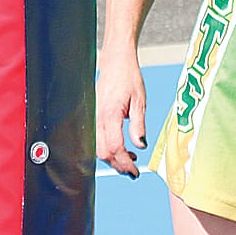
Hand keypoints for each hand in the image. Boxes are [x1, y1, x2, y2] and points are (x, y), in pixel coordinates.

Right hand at [95, 51, 147, 179]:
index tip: (135, 171)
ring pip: (99, 149)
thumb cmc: (129, 78)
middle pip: (104, 153)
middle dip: (118, 165)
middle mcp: (98, 120)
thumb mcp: (140, 100)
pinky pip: (98, 140)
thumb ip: (139, 125)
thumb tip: (141, 146)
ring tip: (131, 159)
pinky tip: (122, 148)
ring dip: (114, 158)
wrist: (116, 63)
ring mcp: (94, 119)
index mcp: (110, 116)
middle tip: (133, 170)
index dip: (125, 163)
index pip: (115, 148)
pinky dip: (109, 149)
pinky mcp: (94, 118)